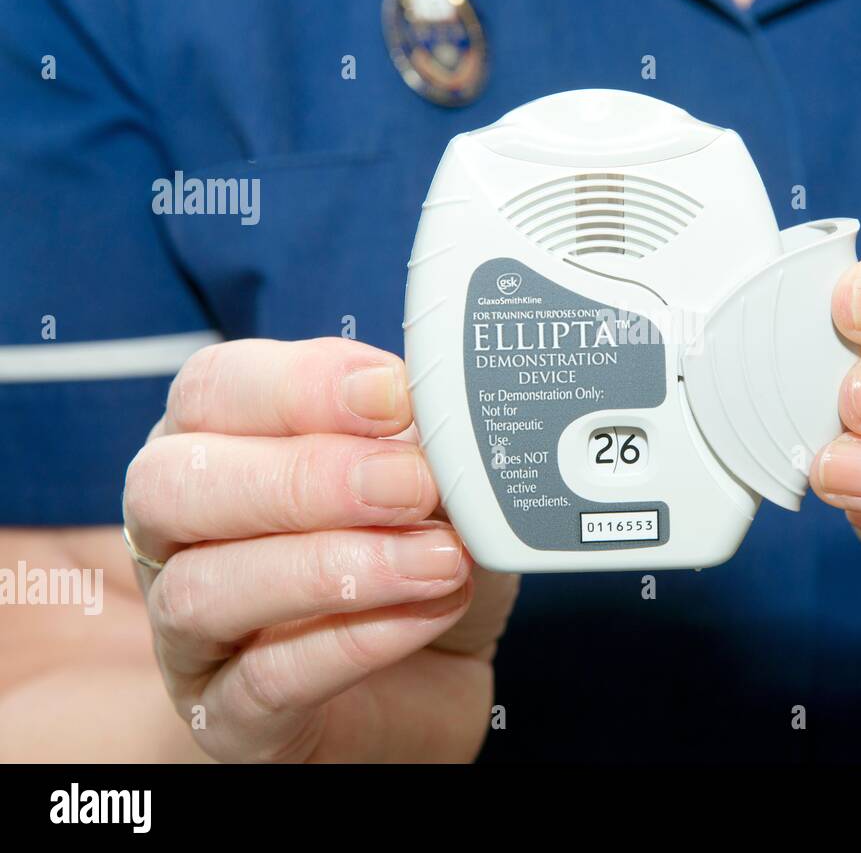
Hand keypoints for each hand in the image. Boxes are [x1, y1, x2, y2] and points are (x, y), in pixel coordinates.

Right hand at [122, 338, 516, 761]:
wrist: (441, 680)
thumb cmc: (419, 558)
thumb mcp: (440, 481)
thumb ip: (423, 435)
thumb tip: (435, 403)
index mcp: (218, 445)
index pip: (213, 389)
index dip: (300, 386)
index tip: (393, 397)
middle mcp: (180, 535)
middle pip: (173, 484)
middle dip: (304, 477)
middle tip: (412, 486)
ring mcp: (191, 635)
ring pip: (204, 589)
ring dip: (334, 566)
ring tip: (439, 559)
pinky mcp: (228, 719)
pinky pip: (265, 681)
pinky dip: (357, 639)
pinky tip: (428, 611)